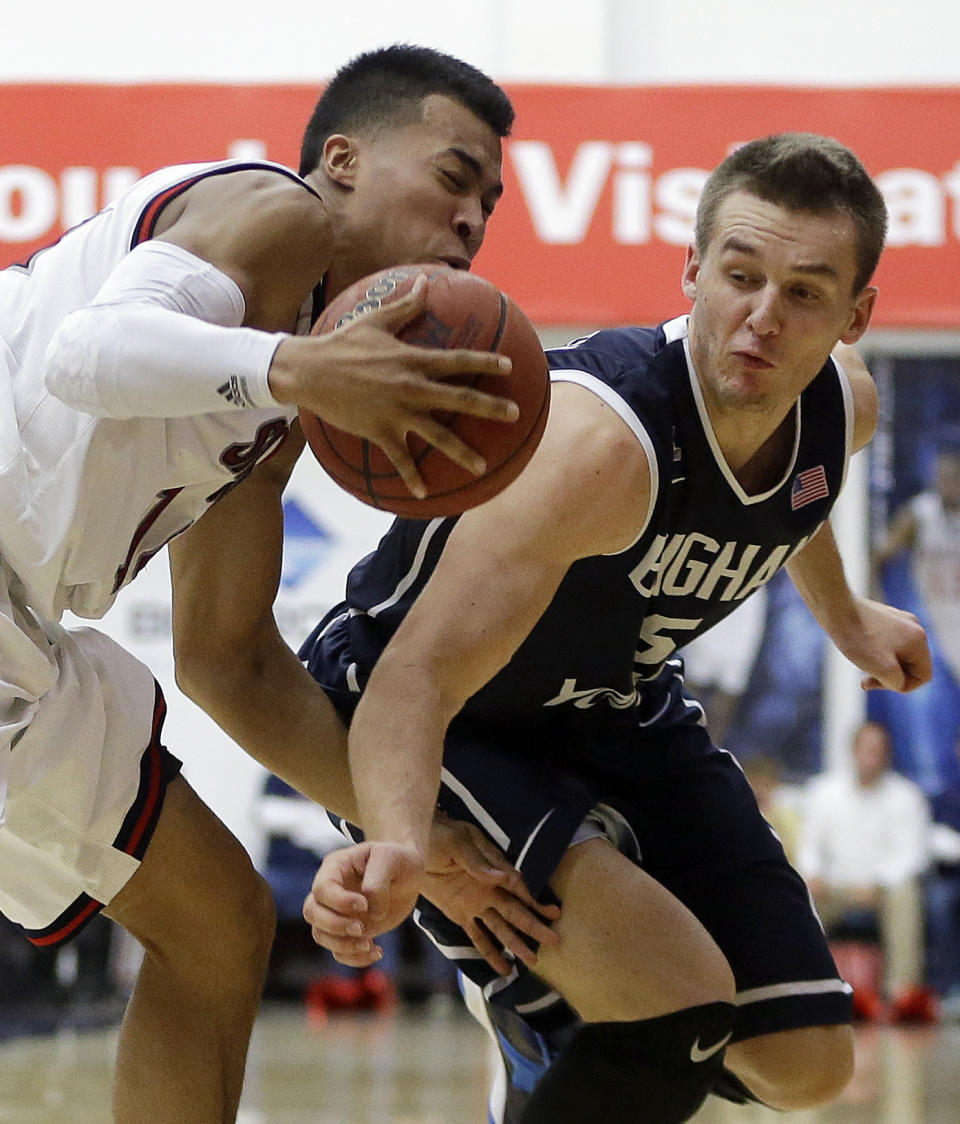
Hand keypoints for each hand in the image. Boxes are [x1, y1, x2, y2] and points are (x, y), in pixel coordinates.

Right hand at [269, 276, 518, 496]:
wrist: (308, 371)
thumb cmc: (342, 343)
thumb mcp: (375, 319)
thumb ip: (406, 304)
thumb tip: (426, 278)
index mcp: (412, 359)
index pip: (458, 360)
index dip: (485, 363)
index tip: (509, 367)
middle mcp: (410, 386)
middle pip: (459, 398)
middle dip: (490, 407)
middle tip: (515, 415)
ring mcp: (396, 412)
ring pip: (437, 436)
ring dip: (462, 452)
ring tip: (483, 466)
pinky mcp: (378, 431)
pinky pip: (400, 459)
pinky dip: (412, 477)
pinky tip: (425, 493)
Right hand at [302, 840, 423, 966]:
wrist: (409, 874)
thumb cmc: (397, 860)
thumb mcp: (390, 858)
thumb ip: (377, 882)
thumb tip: (370, 913)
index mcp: (336, 867)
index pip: (322, 888)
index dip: (339, 901)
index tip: (364, 905)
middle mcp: (330, 891)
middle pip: (311, 912)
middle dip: (334, 925)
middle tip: (361, 928)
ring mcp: (337, 913)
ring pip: (321, 935)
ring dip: (343, 945)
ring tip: (369, 944)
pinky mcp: (348, 932)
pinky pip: (339, 952)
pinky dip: (355, 958)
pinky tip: (376, 951)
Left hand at [422, 813, 560, 974]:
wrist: (411, 845)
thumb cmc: (438, 836)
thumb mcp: (457, 843)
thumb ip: (478, 862)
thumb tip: (503, 877)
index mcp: (491, 866)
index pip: (516, 886)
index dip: (533, 899)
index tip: (550, 912)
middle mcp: (488, 887)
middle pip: (515, 910)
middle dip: (534, 925)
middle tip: (555, 939)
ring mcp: (475, 902)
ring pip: (500, 927)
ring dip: (516, 943)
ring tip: (533, 961)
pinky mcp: (460, 914)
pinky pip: (477, 936)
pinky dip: (490, 952)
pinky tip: (503, 968)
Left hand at [832, 596, 931, 692]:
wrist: (835, 608)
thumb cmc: (858, 639)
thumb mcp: (883, 669)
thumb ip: (898, 683)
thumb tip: (897, 682)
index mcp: (919, 640)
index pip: (923, 676)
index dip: (904, 686)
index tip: (878, 682)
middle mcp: (913, 627)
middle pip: (910, 665)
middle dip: (890, 676)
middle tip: (866, 678)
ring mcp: (898, 620)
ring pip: (897, 655)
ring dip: (881, 665)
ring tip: (861, 662)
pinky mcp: (882, 616)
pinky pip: (886, 643)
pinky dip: (874, 652)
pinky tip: (858, 650)